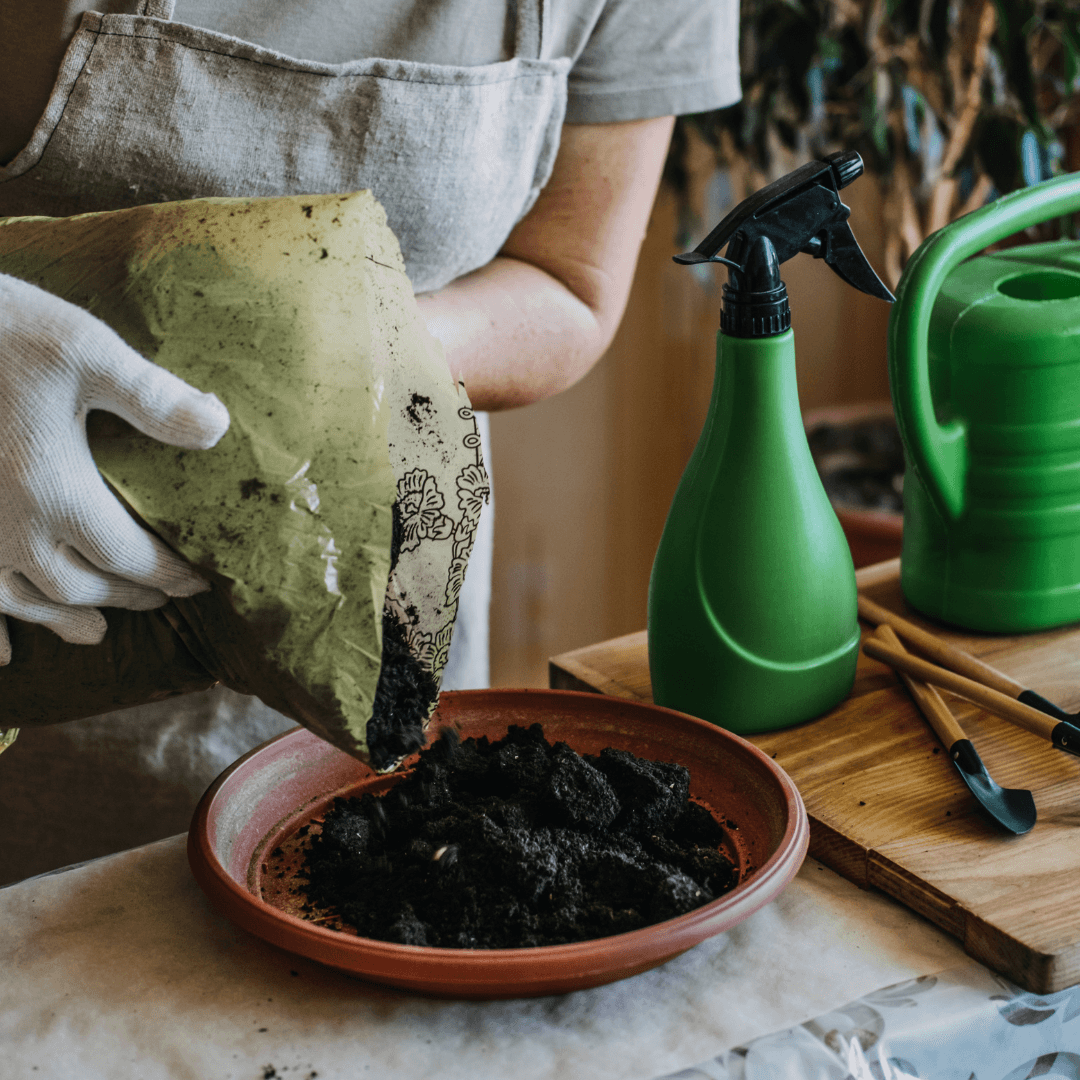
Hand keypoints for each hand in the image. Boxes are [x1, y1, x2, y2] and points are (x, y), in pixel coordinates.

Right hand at [0, 274, 229, 664]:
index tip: (199, 584)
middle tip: (159, 599)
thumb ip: (152, 397)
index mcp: (55, 491)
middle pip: (79, 584)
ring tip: (94, 633)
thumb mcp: (83, 350)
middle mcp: (8, 526)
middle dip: (125, 595)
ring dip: (62, 618)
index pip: (130, 556)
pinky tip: (0, 654)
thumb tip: (219, 427)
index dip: (169, 575)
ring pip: (20, 598)